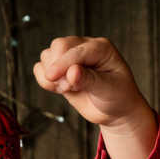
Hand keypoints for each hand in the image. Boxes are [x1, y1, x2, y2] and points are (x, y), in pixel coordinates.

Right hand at [33, 36, 149, 129]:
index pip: (76, 49)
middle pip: (58, 46)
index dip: (63, 62)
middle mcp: (84, 47)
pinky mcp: (60, 69)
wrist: (115, 111)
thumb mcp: (109, 89)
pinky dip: (45, 80)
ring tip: (70, 89)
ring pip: (47, 55)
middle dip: (58, 68)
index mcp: (101, 47)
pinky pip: (40, 68)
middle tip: (69, 88)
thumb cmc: (119, 97)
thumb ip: (90, 80)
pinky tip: (62, 89)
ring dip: (52, 75)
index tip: (53, 77)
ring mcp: (71, 57)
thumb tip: (71, 73)